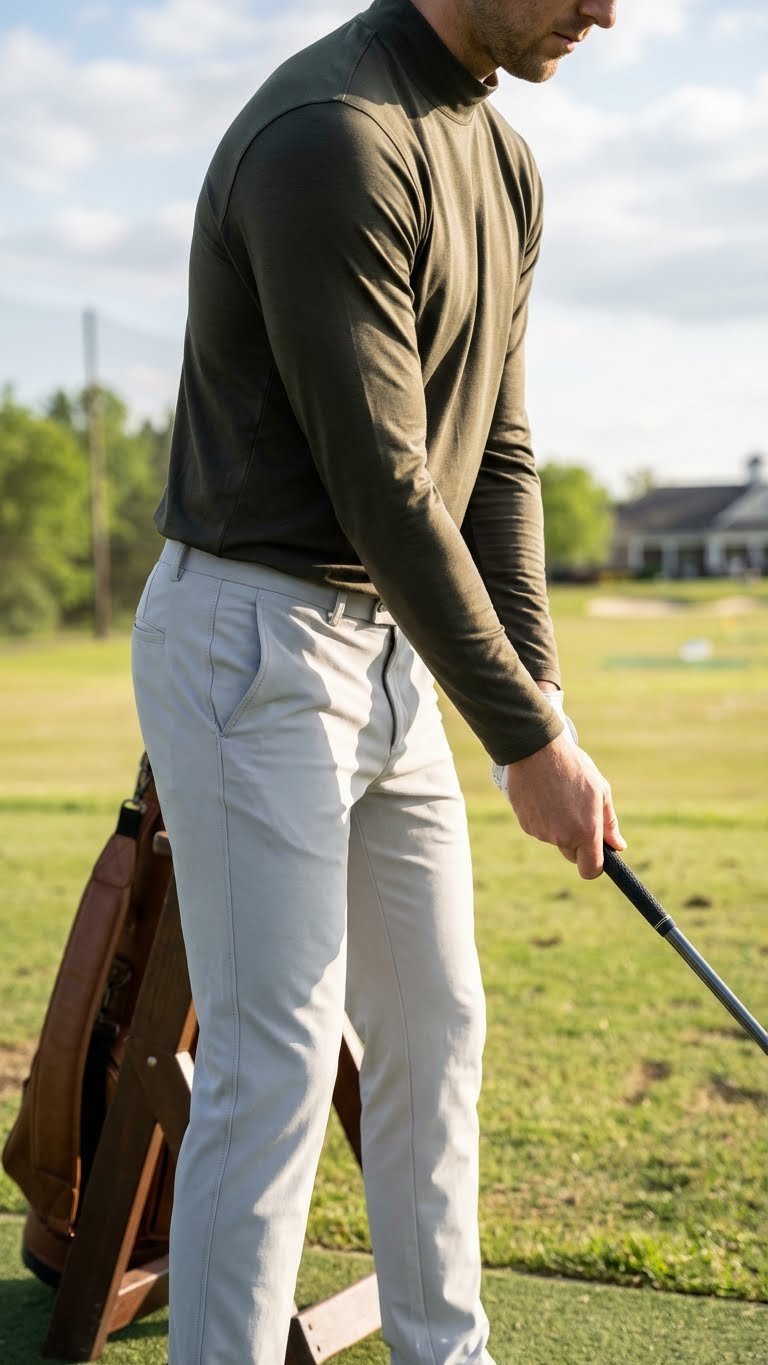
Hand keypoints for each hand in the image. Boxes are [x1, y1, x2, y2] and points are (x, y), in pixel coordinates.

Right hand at [505, 731, 625, 879]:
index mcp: (585, 831)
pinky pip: (539, 829)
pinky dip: (543, 818)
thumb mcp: (600, 791)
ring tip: (559, 795)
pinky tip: (544, 795)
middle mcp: (562, 837)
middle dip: (577, 841)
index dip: (595, 865)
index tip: (597, 852)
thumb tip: (617, 846)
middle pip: (572, 854)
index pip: (591, 870)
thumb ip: (609, 823)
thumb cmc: (573, 768)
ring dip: (559, 825)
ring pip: (555, 839)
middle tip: (577, 811)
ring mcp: (541, 832)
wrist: (536, 750)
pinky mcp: (525, 824)